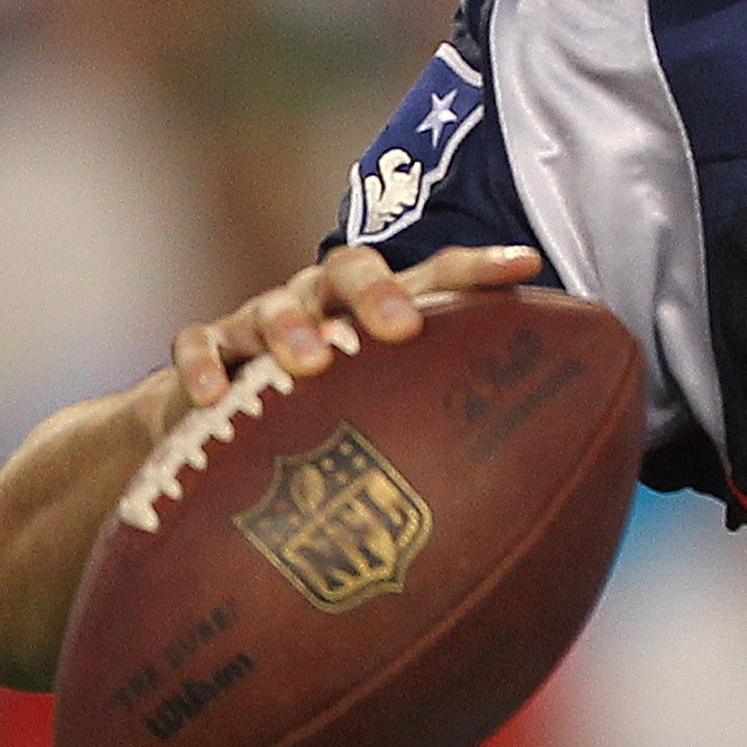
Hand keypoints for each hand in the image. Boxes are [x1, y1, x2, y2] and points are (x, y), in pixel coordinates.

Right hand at [170, 244, 544, 406]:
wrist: (218, 424)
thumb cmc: (327, 413)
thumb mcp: (391, 410)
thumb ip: (450, 421)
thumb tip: (547, 481)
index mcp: (378, 307)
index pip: (437, 274)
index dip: (480, 266)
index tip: (528, 265)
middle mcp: (324, 303)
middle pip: (351, 270)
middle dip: (379, 291)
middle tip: (401, 329)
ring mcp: (261, 324)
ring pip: (276, 304)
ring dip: (294, 327)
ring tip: (313, 361)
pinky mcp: (208, 352)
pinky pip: (199, 345)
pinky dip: (204, 366)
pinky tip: (213, 398)